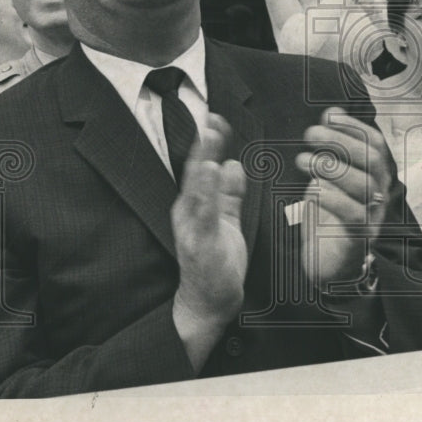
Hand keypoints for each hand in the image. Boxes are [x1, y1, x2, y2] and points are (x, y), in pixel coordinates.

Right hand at [172, 114, 247, 324]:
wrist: (208, 303)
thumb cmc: (216, 263)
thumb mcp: (226, 220)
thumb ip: (229, 194)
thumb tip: (232, 165)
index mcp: (195, 206)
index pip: (200, 167)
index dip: (207, 142)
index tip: (215, 118)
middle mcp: (189, 213)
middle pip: (194, 172)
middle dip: (202, 145)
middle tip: (211, 119)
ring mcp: (192, 228)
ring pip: (197, 190)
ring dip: (201, 163)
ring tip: (208, 140)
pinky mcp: (201, 243)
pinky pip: (204, 214)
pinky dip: (206, 193)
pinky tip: (210, 174)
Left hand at [296, 108, 390, 289]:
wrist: (330, 266)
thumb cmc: (329, 216)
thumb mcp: (328, 176)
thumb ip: (332, 146)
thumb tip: (332, 111)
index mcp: (375, 176)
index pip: (375, 144)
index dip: (355, 127)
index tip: (329, 116)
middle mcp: (380, 194)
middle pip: (373, 160)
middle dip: (341, 141)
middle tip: (310, 134)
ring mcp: (373, 216)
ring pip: (364, 185)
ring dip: (332, 167)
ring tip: (303, 160)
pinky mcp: (360, 238)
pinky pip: (353, 214)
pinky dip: (332, 198)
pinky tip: (312, 189)